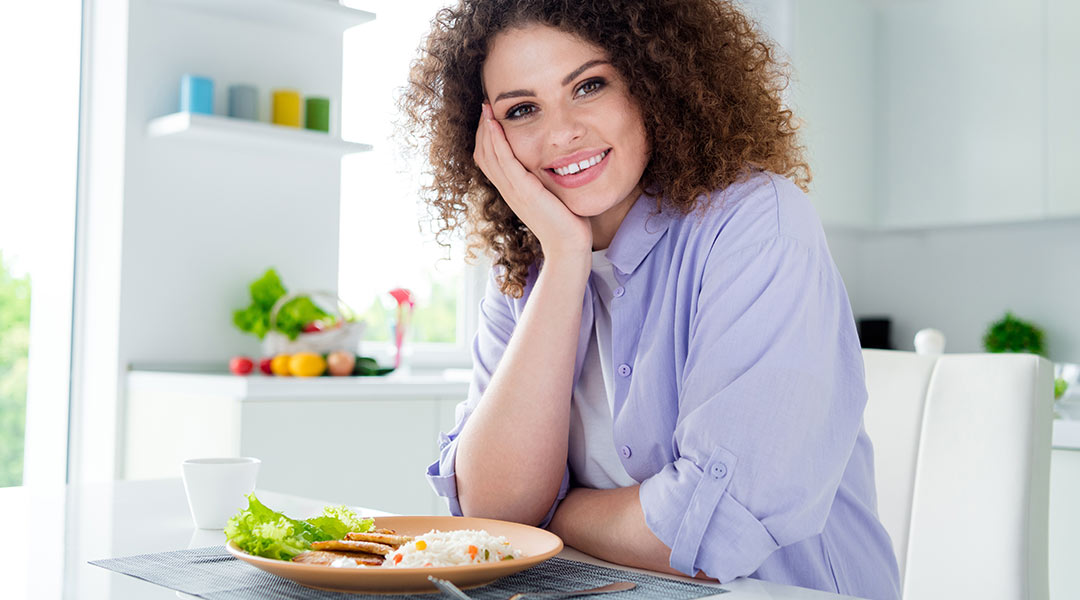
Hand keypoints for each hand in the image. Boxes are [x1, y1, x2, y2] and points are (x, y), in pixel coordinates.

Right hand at [474, 103, 591, 258]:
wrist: (569, 246)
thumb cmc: (567, 222)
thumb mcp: (552, 194)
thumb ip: (546, 178)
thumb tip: (557, 160)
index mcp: (513, 190)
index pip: (490, 159)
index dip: (486, 137)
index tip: (491, 116)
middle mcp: (508, 190)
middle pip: (483, 154)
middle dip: (482, 128)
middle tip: (485, 104)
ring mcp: (513, 191)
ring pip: (488, 154)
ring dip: (485, 128)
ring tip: (487, 107)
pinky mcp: (523, 190)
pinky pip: (503, 160)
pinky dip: (496, 140)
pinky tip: (495, 123)